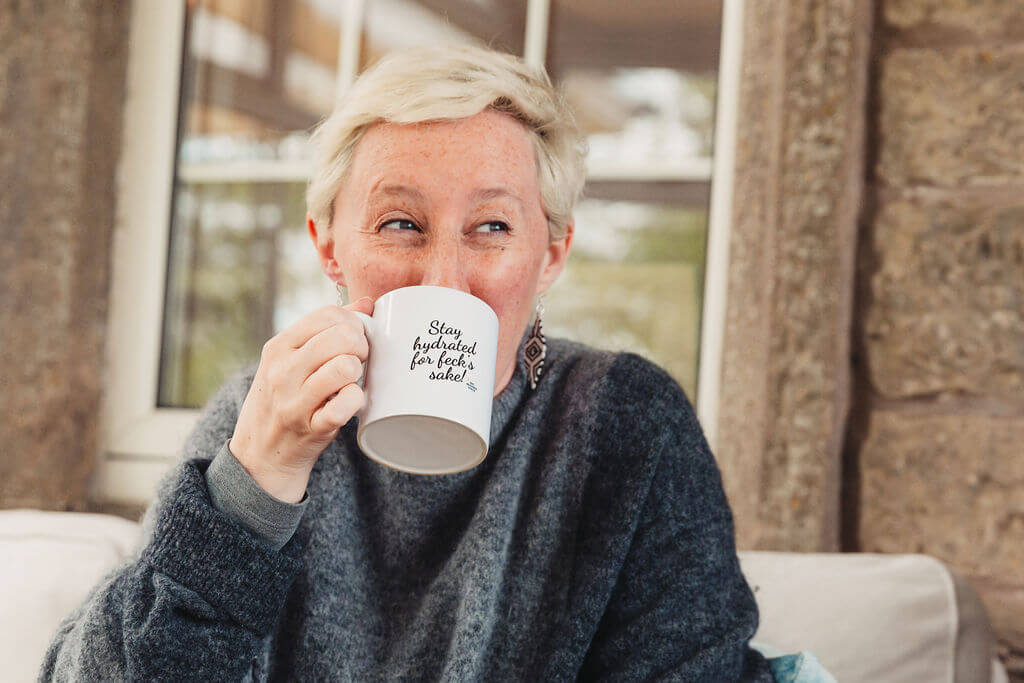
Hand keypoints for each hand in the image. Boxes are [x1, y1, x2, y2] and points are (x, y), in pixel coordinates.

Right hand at [229, 296, 373, 502]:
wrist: (259, 453)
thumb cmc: (284, 397)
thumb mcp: (291, 359)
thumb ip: (326, 329)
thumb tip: (365, 302)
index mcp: (279, 346)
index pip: (328, 315)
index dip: (352, 323)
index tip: (352, 340)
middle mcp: (283, 370)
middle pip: (342, 337)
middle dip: (361, 346)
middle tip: (357, 361)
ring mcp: (295, 399)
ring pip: (346, 367)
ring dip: (358, 374)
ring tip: (350, 381)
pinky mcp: (312, 427)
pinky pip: (347, 404)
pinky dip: (356, 401)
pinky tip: (349, 402)